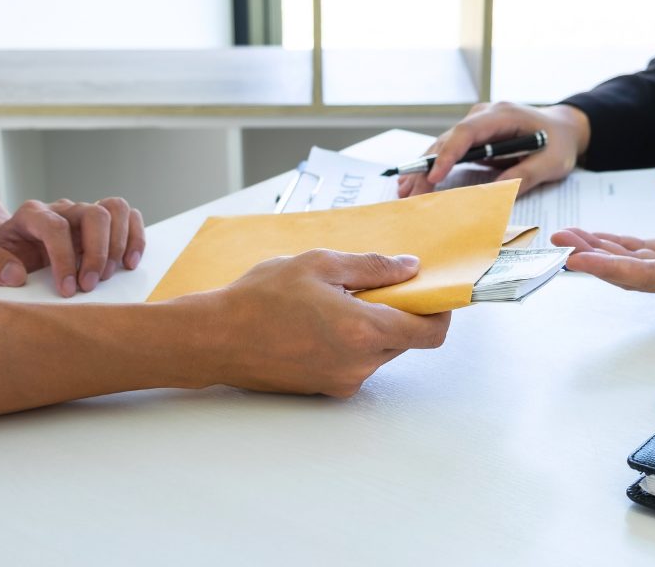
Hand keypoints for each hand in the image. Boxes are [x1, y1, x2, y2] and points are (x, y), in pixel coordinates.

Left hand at [0, 197, 144, 296]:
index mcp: (30, 216)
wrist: (5, 254)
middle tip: (91, 286)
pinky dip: (135, 238)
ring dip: (119, 243)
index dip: (65, 258)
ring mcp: (83, 215)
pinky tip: (128, 264)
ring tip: (110, 275)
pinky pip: (128, 217)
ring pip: (116, 209)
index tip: (68, 290)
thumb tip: (15, 273)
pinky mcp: (101, 225)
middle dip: (97, 252)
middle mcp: (61, 210)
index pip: (55, 226)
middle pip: (93, 213)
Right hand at [198, 249, 450, 396]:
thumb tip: (409, 268)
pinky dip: (350, 342)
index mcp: (363, 331)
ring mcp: (341, 381)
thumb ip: (372, 267)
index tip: (432, 292)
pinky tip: (318, 322)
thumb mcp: (318, 264)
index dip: (440, 311)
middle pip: (405, 341)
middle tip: (371, 285)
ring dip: (371, 327)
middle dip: (399, 313)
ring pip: (379, 352)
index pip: (430, 333)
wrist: (214, 339)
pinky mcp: (324, 390)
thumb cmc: (258, 300)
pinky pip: (354, 364)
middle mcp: (358, 365)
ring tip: (333, 302)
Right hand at [397, 102, 590, 197]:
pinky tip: (416, 182)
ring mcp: (477, 125)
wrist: (563, 128)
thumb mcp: (552, 162)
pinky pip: (449, 150)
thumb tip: (498, 189)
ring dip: (423, 168)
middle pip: (448, 140)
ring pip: (442, 145)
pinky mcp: (474, 138)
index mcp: (502, 115)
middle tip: (409, 193)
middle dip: (427, 167)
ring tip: (405, 190)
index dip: (448, 154)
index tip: (434, 177)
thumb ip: (528, 174)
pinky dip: (432, 167)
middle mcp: (483, 115)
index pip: (467, 132)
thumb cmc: (559, 143)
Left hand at [550, 172, 654, 292]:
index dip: (614, 270)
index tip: (581, 262)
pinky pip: (647, 252)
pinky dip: (619, 245)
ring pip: (637, 263)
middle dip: (596, 261)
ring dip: (601, 252)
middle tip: (559, 246)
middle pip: (636, 273)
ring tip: (566, 239)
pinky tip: (594, 238)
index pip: (653, 276)